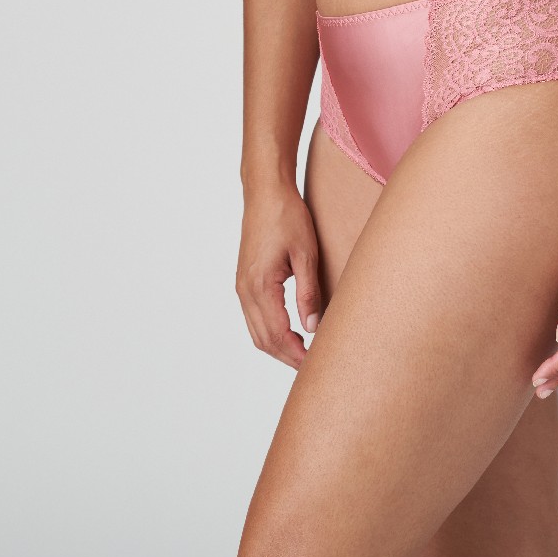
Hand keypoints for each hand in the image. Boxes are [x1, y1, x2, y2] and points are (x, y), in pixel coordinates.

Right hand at [236, 180, 321, 368]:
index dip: (296, 354)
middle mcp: (245, 290)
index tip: (315, 364)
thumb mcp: (306, 253)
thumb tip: (313, 328)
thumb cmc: (286, 216)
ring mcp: (242, 285)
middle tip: (312, 365)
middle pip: (263, 340)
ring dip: (278, 346)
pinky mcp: (244, 280)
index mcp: (260, 285)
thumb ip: (308, 293)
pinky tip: (290, 331)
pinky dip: (270, 331)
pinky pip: (254, 317)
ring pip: (257, 331)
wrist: (265, 192)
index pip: (277, 335)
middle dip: (287, 356)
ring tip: (304, 353)